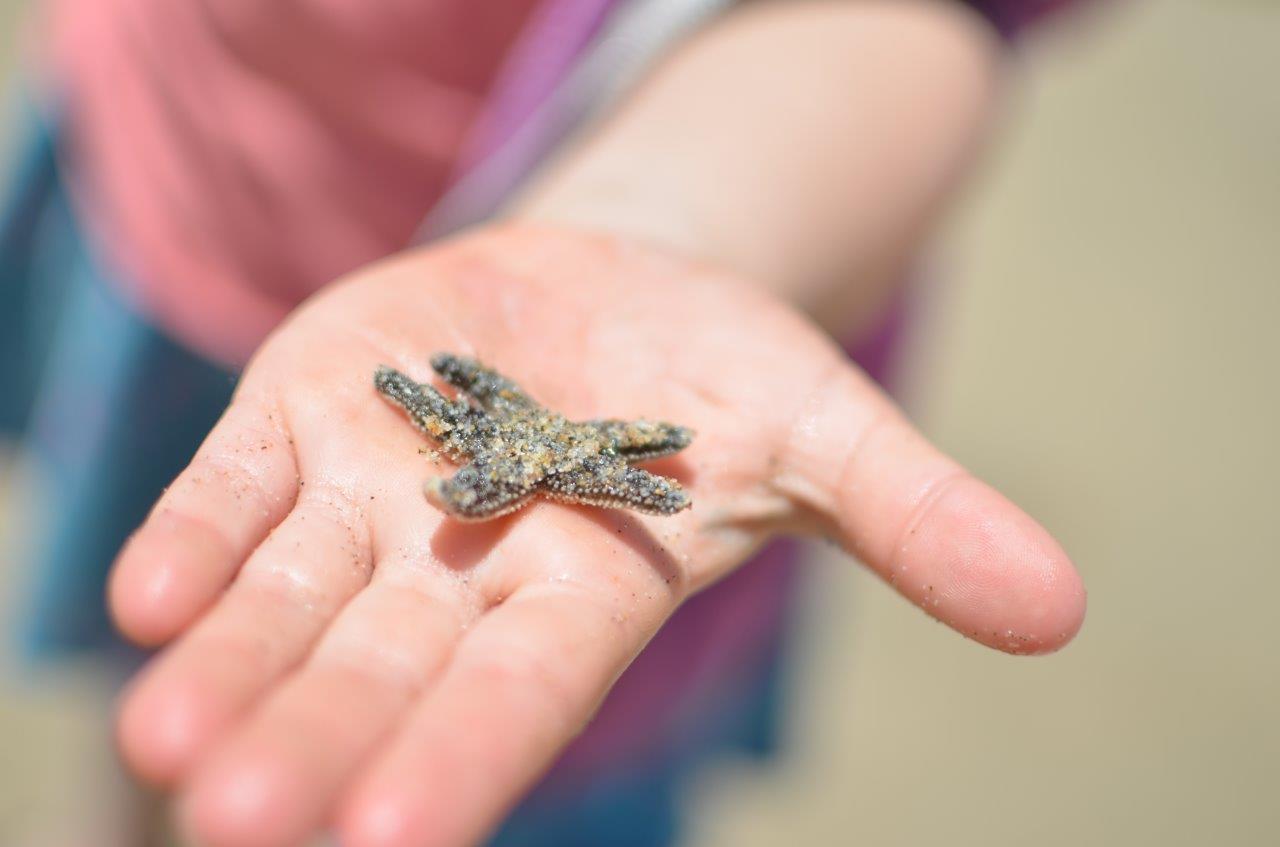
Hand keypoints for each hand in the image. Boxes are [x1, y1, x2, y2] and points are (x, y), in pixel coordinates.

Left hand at [110, 225, 1084, 846]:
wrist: (611, 292)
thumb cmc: (724, 377)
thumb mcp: (827, 432)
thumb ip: (918, 520)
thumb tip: (1061, 611)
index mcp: (582, 590)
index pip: (520, 692)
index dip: (464, 756)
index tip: (391, 840)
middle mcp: (461, 568)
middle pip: (381, 667)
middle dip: (314, 740)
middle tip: (241, 824)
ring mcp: (371, 495)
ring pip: (290, 598)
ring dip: (231, 664)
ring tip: (169, 736)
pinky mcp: (306, 417)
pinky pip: (238, 488)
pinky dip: (195, 537)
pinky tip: (140, 597)